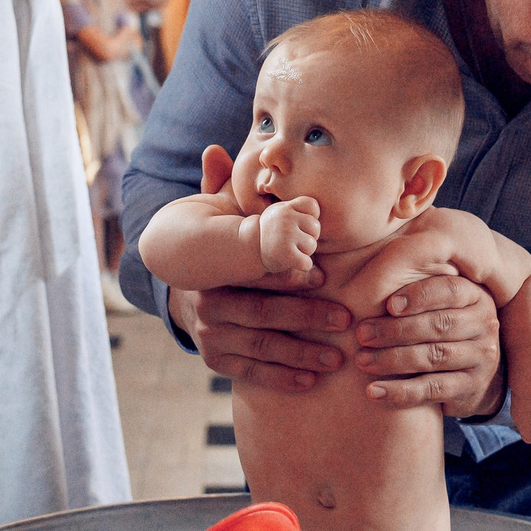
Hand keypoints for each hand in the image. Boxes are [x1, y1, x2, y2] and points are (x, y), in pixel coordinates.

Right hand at [166, 146, 339, 392]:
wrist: (185, 290)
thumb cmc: (220, 246)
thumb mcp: (217, 216)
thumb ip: (221, 188)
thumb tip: (216, 149)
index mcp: (214, 268)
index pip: (255, 272)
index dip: (290, 275)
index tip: (326, 276)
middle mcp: (207, 304)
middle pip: (263, 312)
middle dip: (307, 317)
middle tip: (346, 319)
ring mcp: (210, 335)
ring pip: (262, 347)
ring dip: (302, 354)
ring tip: (338, 357)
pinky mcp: (216, 360)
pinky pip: (251, 373)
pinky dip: (282, 378)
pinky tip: (312, 380)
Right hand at [256, 196, 320, 275]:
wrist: (248, 246)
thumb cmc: (271, 229)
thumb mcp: (281, 213)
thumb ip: (301, 210)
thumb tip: (319, 222)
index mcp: (286, 208)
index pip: (312, 205)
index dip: (310, 216)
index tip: (298, 223)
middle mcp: (286, 219)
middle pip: (315, 227)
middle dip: (308, 235)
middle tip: (293, 239)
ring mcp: (286, 236)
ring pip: (312, 245)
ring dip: (304, 251)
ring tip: (289, 249)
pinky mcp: (287, 255)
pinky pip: (307, 262)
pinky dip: (302, 265)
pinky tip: (291, 261)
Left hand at [356, 275, 504, 416]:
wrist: (471, 375)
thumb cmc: (441, 328)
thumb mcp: (437, 305)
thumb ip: (413, 291)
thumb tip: (365, 284)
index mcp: (476, 296)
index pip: (450, 290)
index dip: (419, 296)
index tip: (388, 305)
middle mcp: (485, 325)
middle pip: (439, 325)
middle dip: (396, 330)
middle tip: (362, 334)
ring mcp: (483, 358)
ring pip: (434, 357)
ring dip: (393, 359)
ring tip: (362, 361)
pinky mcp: (472, 388)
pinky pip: (432, 389)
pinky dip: (400, 392)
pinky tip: (374, 391)